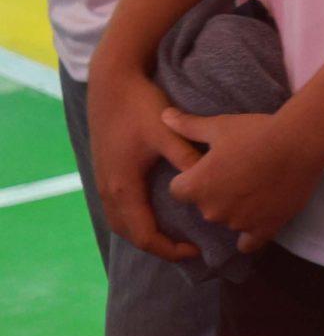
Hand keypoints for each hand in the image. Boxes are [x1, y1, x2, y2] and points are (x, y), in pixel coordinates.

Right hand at [87, 64, 201, 261]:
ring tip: (173, 238)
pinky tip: (155, 215)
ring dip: (144, 235)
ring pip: (121, 223)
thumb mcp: (167, 131)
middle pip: (130, 234)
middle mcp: (108, 190)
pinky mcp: (105, 173)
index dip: (169, 248)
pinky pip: (118, 210)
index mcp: (123, 186)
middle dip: (158, 247)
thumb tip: (208, 181)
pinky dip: (135, 221)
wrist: (111, 85)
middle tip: (189, 250)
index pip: (144, 234)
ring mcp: (103, 182)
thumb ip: (186, 156)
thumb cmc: (140, 106)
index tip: (196, 250)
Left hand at [164, 108, 323, 252]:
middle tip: (237, 172)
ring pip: (227, 220)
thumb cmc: (255, 132)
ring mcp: (238, 222)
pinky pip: (248, 244)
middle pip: (204, 205)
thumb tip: (163, 116)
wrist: (299, 144)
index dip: (192, 178)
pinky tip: (256, 221)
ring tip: (256, 186)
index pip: (178, 190)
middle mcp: (211, 210)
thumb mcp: (219, 125)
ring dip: (235, 208)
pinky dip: (250, 235)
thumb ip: (188, 126)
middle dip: (215, 193)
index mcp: (196, 187)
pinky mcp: (264, 229)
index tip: (209, 166)